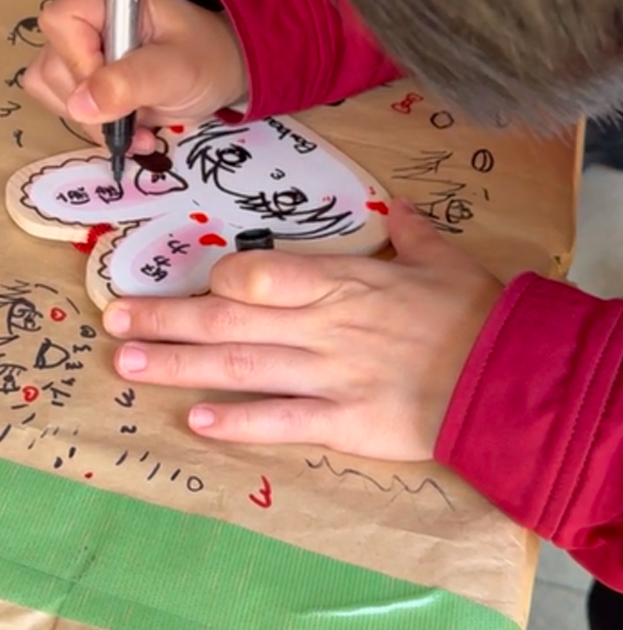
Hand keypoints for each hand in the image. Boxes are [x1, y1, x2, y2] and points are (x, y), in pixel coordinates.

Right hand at [23, 0, 247, 152]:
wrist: (218, 74)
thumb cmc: (206, 57)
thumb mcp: (176, 69)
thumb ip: (129, 83)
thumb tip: (80, 106)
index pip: (60, 22)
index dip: (80, 59)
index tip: (115, 86)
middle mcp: (83, 17)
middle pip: (52, 62)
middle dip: (91, 101)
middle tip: (134, 112)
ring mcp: (77, 48)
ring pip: (50, 88)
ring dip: (92, 119)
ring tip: (136, 124)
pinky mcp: (78, 76)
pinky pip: (60, 104)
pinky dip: (92, 125)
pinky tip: (127, 127)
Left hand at [102, 201, 503, 460]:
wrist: (517, 380)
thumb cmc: (475, 314)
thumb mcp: (440, 259)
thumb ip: (407, 232)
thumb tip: (394, 206)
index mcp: (340, 281)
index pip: (261, 273)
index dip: (219, 279)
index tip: (184, 280)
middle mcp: (323, 326)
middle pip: (228, 322)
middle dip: (165, 320)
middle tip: (113, 321)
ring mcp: (331, 375)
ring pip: (241, 369)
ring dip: (179, 366)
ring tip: (128, 364)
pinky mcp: (348, 423)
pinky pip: (283, 421)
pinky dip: (239, 422)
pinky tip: (196, 420)